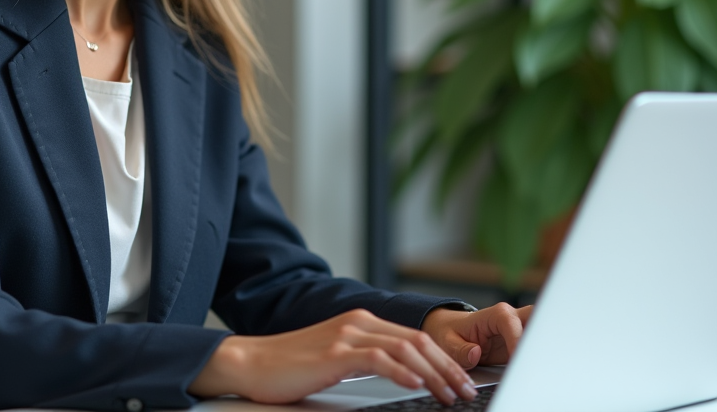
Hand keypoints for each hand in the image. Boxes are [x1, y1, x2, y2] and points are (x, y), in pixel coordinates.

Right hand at [188, 308, 478, 404]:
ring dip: (433, 373)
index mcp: (362, 322)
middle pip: (417, 340)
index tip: (460, 381)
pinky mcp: (334, 352)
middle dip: (447, 367)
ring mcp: (346, 334)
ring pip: (404, 348)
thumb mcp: (337, 359)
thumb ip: (367, 359)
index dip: (443, 359)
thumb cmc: (290, 367)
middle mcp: (358, 322)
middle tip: (466, 390)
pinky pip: (377, 359)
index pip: (414, 338)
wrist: (250, 363)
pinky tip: (416, 385)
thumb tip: (403, 375)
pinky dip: (401, 371)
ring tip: (449, 393)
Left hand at [420, 303, 533, 367]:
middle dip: (541, 332)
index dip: (516, 339)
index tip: (517, 358)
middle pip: (535, 316)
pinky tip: (535, 368)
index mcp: (494, 315)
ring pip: (541, 330)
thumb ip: (461, 350)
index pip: (511, 322)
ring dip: (541, 346)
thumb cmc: (451, 334)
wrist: (453, 332)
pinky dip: (537, 356)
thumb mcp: (448, 343)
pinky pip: (535, 346)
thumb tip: (475, 353)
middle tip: (537, 355)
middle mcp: (511, 319)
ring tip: (537, 365)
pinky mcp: (522, 343)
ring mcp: (520, 330)